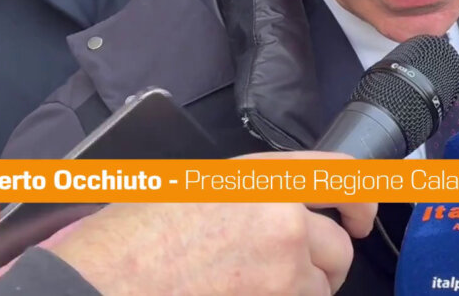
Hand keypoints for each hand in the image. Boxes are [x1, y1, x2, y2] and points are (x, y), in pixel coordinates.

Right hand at [46, 151, 376, 295]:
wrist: (96, 285)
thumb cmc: (125, 243)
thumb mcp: (190, 190)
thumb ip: (247, 194)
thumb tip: (281, 207)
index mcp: (257, 179)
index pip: (336, 175)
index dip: (360, 197)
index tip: (362, 215)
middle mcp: (279, 217)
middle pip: (336, 247)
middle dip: (319, 267)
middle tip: (287, 275)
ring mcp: (280, 267)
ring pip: (318, 289)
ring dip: (296, 294)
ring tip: (249, 290)